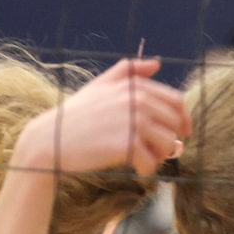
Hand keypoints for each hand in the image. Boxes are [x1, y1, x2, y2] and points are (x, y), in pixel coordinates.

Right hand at [15, 57, 183, 177]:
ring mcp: (132, 121)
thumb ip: (127, 72)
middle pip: (175, 124)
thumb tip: (157, 63)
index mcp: (133, 86)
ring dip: (159, 156)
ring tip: (142, 159)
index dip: (184, 119)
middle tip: (154, 152)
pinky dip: (146, 170)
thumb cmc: (76, 116)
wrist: (49, 141)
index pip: (176, 101)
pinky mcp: (126, 144)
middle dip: (169, 140)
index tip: (183, 133)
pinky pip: (151, 162)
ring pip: (168, 144)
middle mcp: (136, 100)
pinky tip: (135, 170)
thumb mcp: (100, 86)